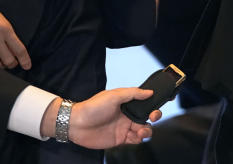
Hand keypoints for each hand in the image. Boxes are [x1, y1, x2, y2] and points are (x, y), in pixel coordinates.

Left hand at [40, 88, 160, 148]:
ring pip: (143, 129)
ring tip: (142, 130)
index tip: (156, 107)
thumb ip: (133, 94)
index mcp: (127, 103)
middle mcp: (127, 115)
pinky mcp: (120, 139)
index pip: (144, 103)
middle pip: (147, 117)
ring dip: (147, 130)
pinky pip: (135, 140)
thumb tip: (149, 92)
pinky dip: (139, 139)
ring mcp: (124, 127)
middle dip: (154, 117)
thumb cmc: (93, 107)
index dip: (152, 105)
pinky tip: (136, 136)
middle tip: (153, 117)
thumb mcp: (114, 95)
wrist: (77, 124)